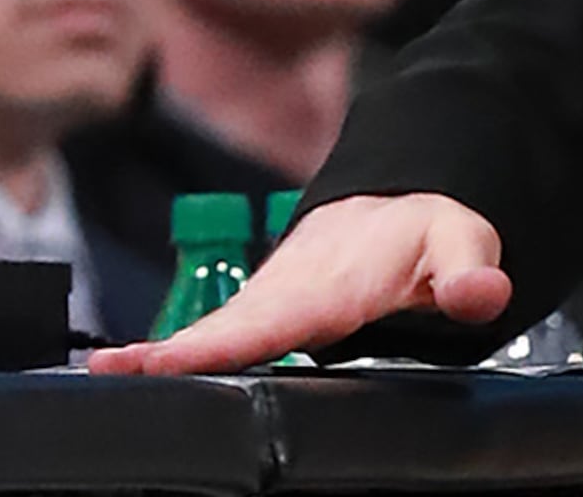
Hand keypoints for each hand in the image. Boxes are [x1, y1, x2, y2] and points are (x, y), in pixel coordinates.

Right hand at [88, 194, 509, 374]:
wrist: (397, 203)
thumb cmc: (424, 226)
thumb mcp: (461, 239)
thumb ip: (470, 270)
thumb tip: (481, 293)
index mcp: (329, 282)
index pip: (271, 319)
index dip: (221, 343)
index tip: (167, 359)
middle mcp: (285, 291)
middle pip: (222, 329)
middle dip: (166, 353)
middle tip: (105, 375)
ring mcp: (265, 302)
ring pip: (209, 333)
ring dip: (157, 357)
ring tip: (101, 379)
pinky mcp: (257, 314)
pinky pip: (212, 337)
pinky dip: (170, 356)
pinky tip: (132, 380)